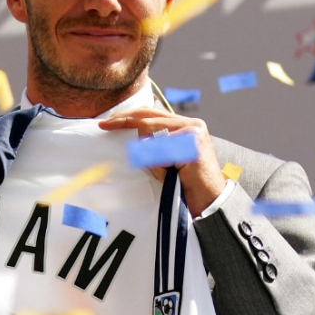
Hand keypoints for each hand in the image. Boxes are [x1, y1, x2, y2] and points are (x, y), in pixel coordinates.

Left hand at [99, 108, 225, 217]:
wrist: (209, 201)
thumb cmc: (184, 184)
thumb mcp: (165, 160)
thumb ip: (153, 145)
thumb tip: (132, 136)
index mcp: (184, 125)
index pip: (151, 113)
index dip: (128, 116)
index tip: (107, 122)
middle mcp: (190, 124)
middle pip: (147, 117)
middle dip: (124, 121)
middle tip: (104, 125)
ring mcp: (193, 131)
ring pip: (151, 133)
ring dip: (152, 158)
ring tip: (168, 171)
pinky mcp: (192, 143)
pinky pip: (159, 150)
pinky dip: (160, 166)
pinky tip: (174, 173)